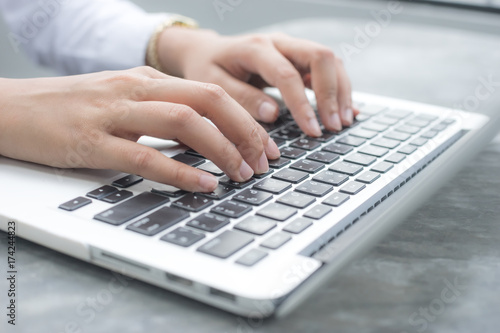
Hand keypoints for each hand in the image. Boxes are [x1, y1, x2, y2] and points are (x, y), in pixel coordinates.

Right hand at [0, 67, 279, 191]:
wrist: (10, 108)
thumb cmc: (71, 108)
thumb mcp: (123, 100)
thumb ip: (161, 113)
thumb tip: (204, 139)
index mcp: (147, 80)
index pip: (211, 92)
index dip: (247, 119)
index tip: (267, 144)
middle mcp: (135, 90)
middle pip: (207, 102)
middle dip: (245, 132)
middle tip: (265, 161)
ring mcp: (113, 114)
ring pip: (183, 123)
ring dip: (222, 150)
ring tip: (242, 174)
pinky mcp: (91, 142)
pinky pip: (145, 156)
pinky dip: (179, 172)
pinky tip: (202, 185)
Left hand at [157, 28, 358, 136]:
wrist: (207, 51)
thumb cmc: (208, 68)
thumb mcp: (213, 85)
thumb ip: (242, 99)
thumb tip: (273, 114)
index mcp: (256, 48)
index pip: (287, 74)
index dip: (303, 104)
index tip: (312, 130)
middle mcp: (279, 42)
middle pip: (320, 56)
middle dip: (332, 93)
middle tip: (333, 125)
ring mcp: (292, 47)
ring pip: (330, 60)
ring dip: (341, 90)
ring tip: (343, 121)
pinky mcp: (298, 58)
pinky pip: (327, 68)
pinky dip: (339, 88)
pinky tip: (346, 109)